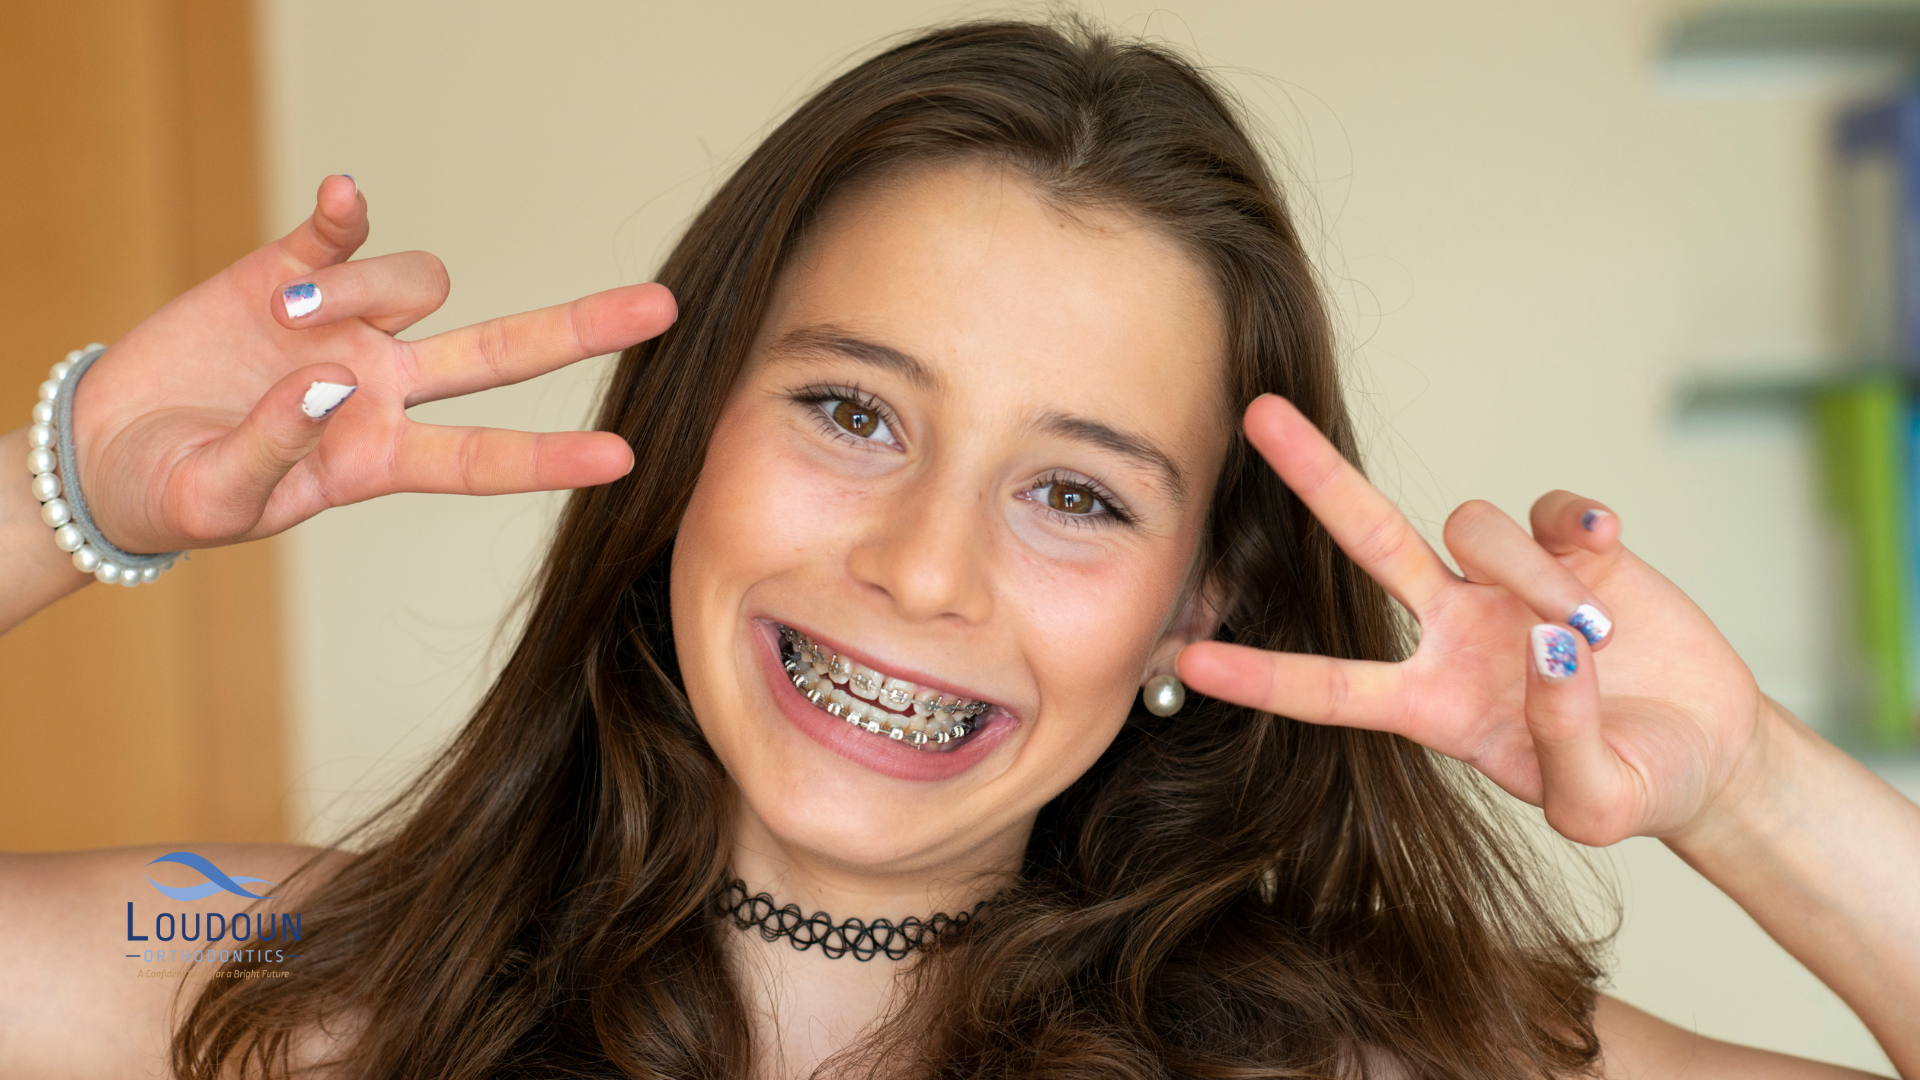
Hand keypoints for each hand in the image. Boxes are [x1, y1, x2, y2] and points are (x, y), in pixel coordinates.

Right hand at [66, 174, 675, 552]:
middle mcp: (388, 388)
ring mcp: (349, 325)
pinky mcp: (292, 269)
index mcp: (382, 459)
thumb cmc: (177, 492)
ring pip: (417, 284)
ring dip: (361, 288)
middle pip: (504, 355)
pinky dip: (346, 217)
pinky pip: (339, 230)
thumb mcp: (218, 500)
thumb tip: (329, 380)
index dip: (551, 459)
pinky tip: (344, 198)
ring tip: (281, 317)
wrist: (109, 450)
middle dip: (582, 330)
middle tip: (662, 308)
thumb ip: (273, 450)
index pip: (483, 458)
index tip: (624, 458)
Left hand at [1178, 394, 1766, 845]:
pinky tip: (1606, 553)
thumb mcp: (1601, 805)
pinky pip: (1549, 509)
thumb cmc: (1637, 785)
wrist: (1708, 753)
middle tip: (1260, 416)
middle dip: (1315, 479)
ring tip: (1592, 637)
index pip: (1332, 691)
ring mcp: (1504, 583)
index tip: (1188, 661)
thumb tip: (1544, 651)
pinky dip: (1574, 524)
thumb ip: (1567, 745)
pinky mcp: (1569, 549)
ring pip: (1473, 527)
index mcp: (1434, 705)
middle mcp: (1450, 632)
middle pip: (1367, 541)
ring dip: (1528, 573)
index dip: (1264, 676)